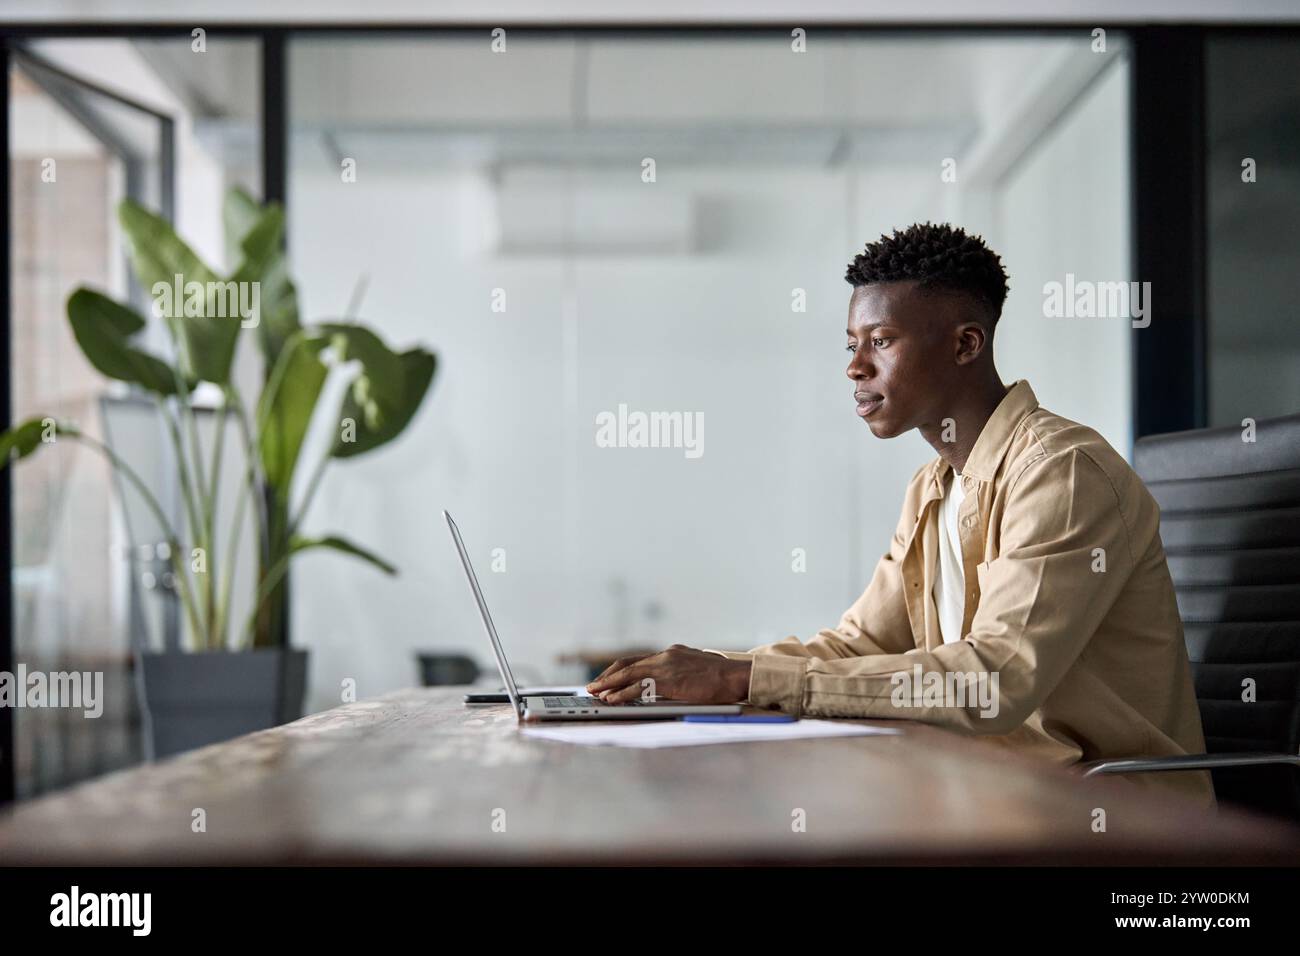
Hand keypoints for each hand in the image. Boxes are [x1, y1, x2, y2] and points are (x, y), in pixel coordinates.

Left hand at [585, 644, 751, 704]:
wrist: (737, 676)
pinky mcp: (669, 679)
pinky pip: (638, 686)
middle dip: (608, 676)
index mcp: (672, 653)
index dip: (619, 669)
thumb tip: (668, 685)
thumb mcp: (696, 669)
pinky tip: (612, 700)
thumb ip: (680, 673)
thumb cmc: (722, 678)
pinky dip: (622, 693)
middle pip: (627, 664)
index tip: (607, 678)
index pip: (637, 660)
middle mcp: (666, 655)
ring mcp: (666, 666)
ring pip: (628, 674)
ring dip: (609, 685)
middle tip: (594, 686)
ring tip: (596, 694)